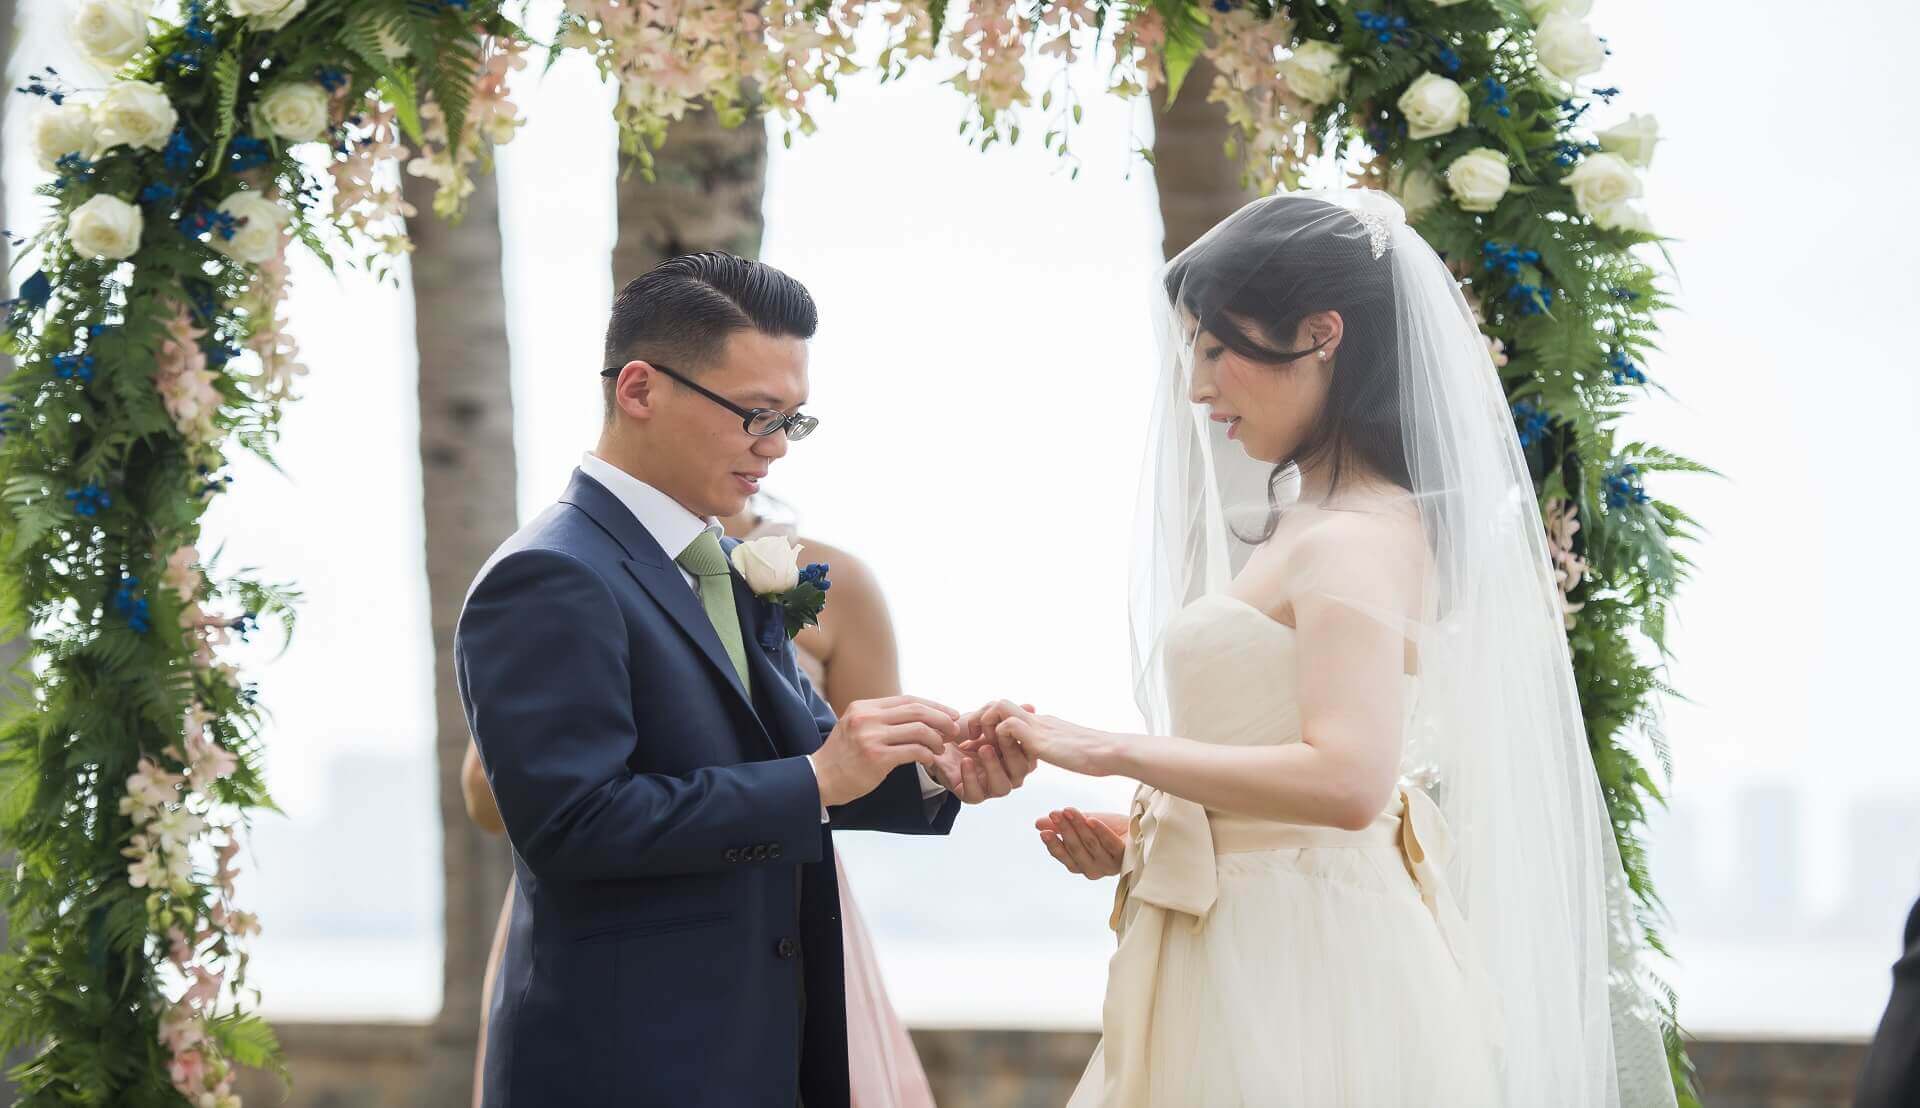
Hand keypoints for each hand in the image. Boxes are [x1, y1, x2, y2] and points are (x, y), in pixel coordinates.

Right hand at [813, 695, 959, 807]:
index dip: (934, 706)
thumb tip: (918, 715)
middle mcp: (867, 718)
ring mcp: (871, 737)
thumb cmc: (843, 757)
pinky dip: (927, 755)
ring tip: (941, 749)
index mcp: (864, 707)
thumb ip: (881, 719)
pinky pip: (913, 751)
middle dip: (942, 720)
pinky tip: (930, 760)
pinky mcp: (876, 757)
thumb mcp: (856, 726)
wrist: (820, 779)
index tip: (950, 714)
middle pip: (917, 711)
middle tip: (954, 730)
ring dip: (937, 739)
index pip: (908, 699)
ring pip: (919, 730)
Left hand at [927, 712, 1036, 803]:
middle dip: (1012, 754)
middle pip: (1021, 772)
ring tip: (983, 749)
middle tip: (1000, 738)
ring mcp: (990, 787)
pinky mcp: (972, 795)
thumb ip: (1009, 715)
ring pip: (1002, 787)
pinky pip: (976, 794)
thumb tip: (1030, 707)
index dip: (1024, 743)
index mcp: (1016, 758)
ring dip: (994, 767)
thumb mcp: (987, 719)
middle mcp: (1008, 775)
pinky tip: (965, 761)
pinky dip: (971, 777)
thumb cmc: (967, 733)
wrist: (939, 742)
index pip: (1030, 755)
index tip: (1013, 726)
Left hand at [981, 700, 1118, 777]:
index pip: (1006, 710)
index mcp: (1040, 724)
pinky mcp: (1039, 739)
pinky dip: (997, 736)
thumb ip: (1050, 746)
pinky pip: (1008, 726)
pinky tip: (997, 752)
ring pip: (999, 706)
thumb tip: (1047, 751)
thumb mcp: (1064, 749)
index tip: (979, 740)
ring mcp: (1037, 727)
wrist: (1111, 752)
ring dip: (984, 724)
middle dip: (979, 718)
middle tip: (972, 739)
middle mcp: (1036, 720)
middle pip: (997, 702)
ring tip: (980, 744)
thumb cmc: (1093, 755)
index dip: (988, 721)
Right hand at [1035, 808, 1127, 878]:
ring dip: (1079, 826)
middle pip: (1077, 850)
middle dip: (1065, 830)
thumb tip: (1038, 823)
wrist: (1138, 825)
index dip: (1054, 845)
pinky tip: (1092, 820)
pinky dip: (1101, 832)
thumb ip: (1061, 825)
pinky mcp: (1126, 855)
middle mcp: (1095, 868)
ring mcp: (1111, 864)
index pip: (1065, 857)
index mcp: (1081, 864)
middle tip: (1056, 813)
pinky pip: (1111, 844)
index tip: (1043, 832)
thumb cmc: (1109, 827)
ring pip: (1091, 845)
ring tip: (1069, 810)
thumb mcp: (1081, 824)